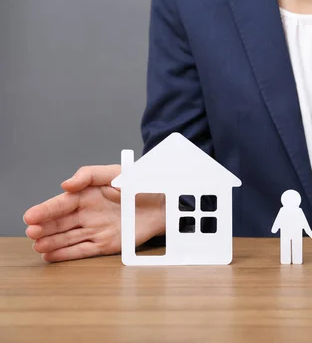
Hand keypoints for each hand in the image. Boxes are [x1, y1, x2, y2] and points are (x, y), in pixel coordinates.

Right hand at [24, 165, 165, 261]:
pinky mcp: (105, 244)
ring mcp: (95, 230)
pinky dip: (66, 254)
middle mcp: (87, 214)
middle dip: (45, 228)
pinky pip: (82, 250)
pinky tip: (49, 256)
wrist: (163, 203)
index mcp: (86, 195)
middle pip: (60, 222)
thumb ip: (89, 175)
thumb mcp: (115, 173)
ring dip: (52, 242)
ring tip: (38, 246)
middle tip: (32, 233)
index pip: (61, 203)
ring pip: (68, 237)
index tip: (30, 216)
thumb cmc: (139, 185)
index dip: (45, 210)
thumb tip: (66, 185)